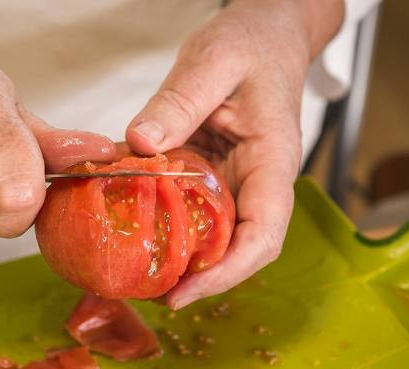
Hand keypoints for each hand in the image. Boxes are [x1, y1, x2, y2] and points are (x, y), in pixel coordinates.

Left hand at [126, 0, 343, 308]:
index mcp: (272, 160)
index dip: (227, 272)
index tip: (185, 292)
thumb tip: (141, 145)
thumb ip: (178, 101)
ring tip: (140, 273)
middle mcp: (259, 180)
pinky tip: (137, 227)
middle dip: (201, 278)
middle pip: (240, 248)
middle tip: (150, 293)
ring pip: (217, 236)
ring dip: (184, 259)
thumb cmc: (253, 44)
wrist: (267, 35)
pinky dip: (169, 225)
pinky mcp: (217, 174)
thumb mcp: (213, 61)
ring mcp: (238, 181)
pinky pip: (197, 210)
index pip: (263, 233)